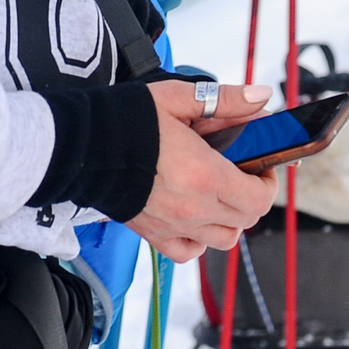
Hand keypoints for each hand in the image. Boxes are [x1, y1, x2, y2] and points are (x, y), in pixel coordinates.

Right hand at [126, 80, 279, 260]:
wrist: (80, 145)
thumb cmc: (127, 120)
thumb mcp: (179, 98)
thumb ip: (226, 100)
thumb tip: (262, 97)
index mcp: (205, 174)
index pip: (260, 197)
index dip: (268, 181)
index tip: (259, 164)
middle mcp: (193, 207)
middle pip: (247, 219)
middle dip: (253, 195)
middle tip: (241, 172)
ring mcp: (174, 225)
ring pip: (225, 239)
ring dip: (231, 219)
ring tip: (219, 193)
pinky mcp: (154, 234)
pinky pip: (190, 251)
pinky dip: (200, 240)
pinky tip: (195, 217)